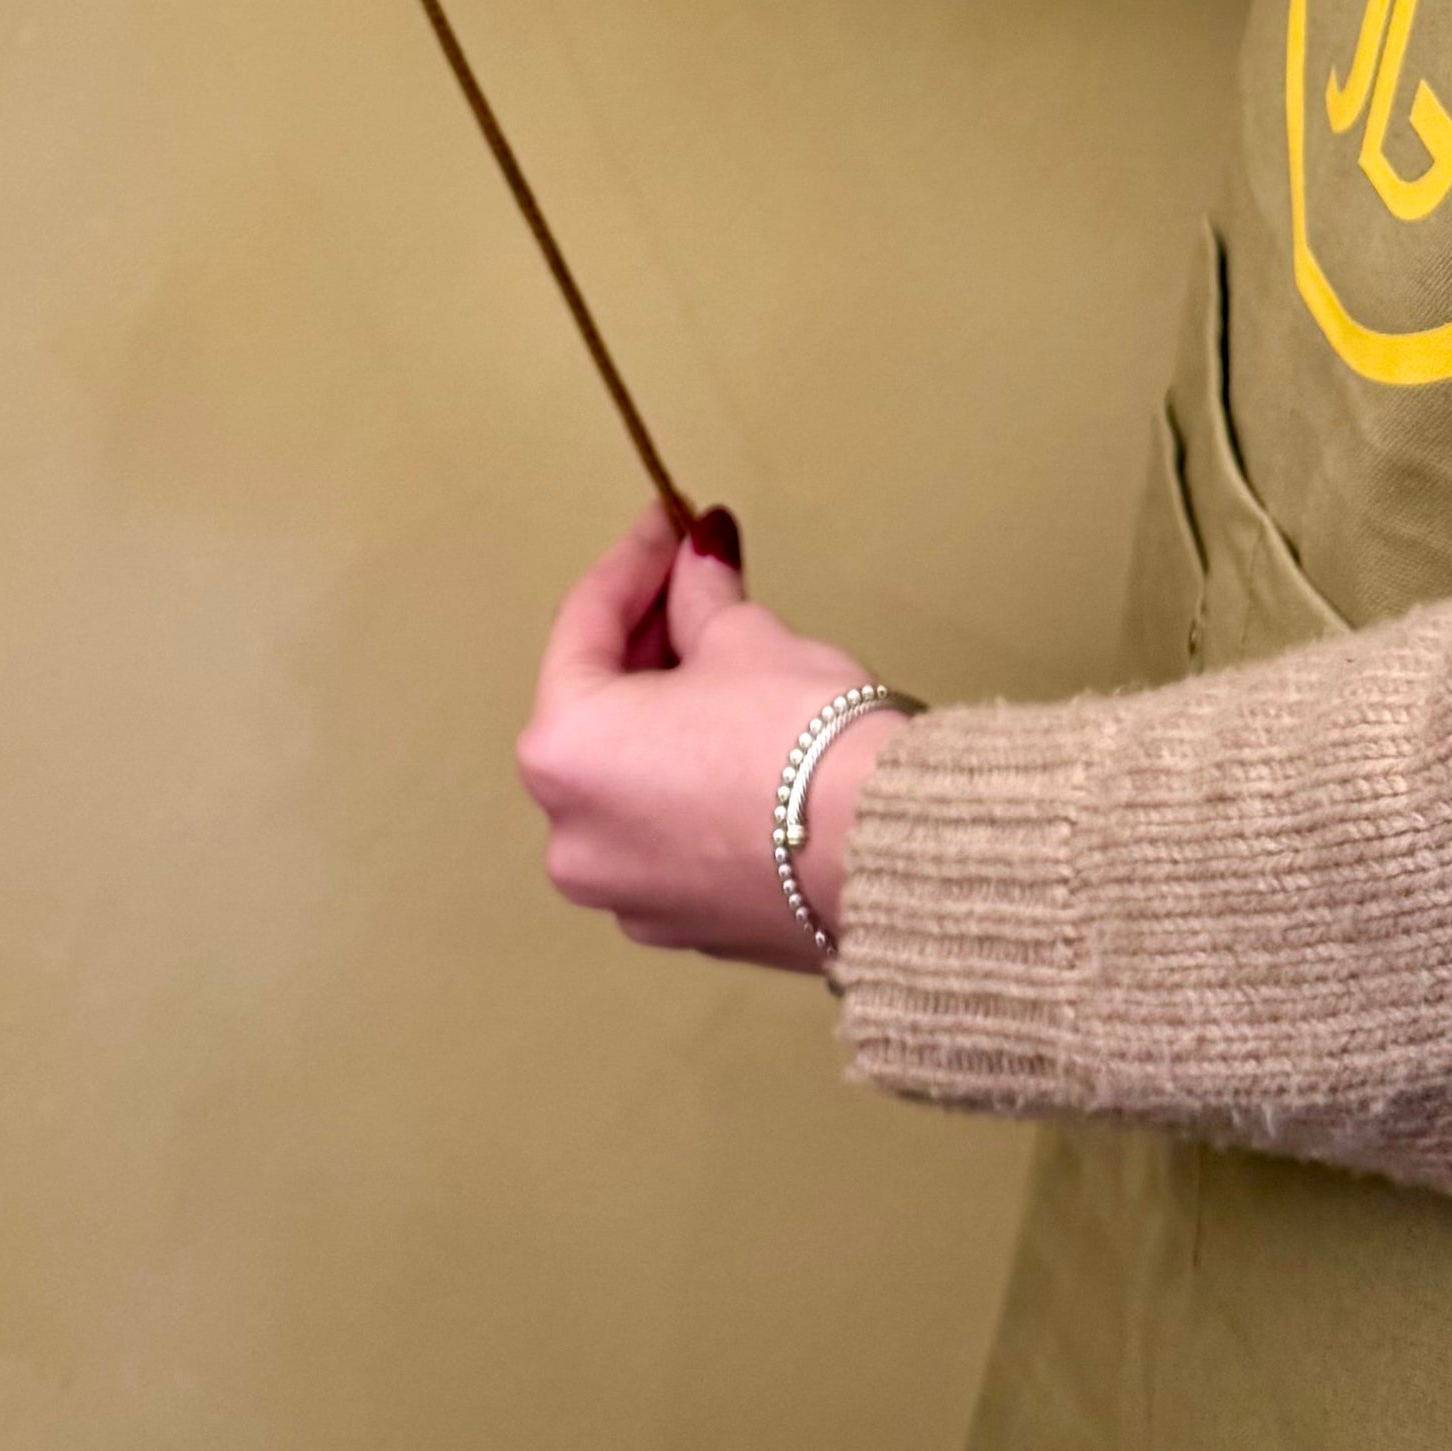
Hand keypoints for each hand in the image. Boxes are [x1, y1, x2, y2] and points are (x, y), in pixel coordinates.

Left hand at [516, 503, 912, 972]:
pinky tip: (740, 747)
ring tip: (724, 661)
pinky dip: (687, 785)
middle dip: (648, 639)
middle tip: (695, 581)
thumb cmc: (801, 737)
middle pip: (597, 709)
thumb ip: (700, 594)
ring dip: (664, 716)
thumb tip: (696, 557)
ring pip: (629, 779)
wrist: (887, 853)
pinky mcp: (682, 928)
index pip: (584, 624)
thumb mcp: (745, 639)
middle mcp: (571, 833)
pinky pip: (666, 834)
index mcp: (564, 749)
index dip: (635, 560)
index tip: (670, 522)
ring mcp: (624, 892)